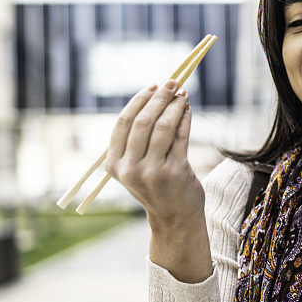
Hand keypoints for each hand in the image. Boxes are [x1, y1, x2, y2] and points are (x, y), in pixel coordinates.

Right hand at [105, 80, 203, 230]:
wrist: (174, 217)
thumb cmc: (154, 186)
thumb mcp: (134, 167)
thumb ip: (136, 139)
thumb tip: (154, 96)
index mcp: (114, 165)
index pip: (123, 123)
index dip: (139, 100)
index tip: (152, 87)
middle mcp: (130, 169)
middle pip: (143, 121)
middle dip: (159, 98)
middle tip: (172, 83)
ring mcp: (153, 172)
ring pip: (164, 126)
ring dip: (175, 106)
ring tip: (183, 95)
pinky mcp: (176, 172)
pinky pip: (181, 136)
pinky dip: (185, 118)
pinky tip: (188, 110)